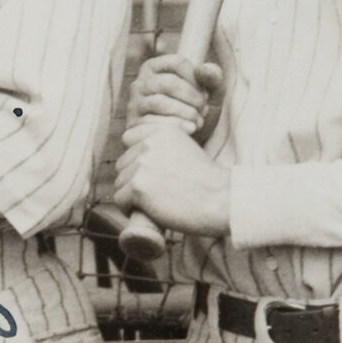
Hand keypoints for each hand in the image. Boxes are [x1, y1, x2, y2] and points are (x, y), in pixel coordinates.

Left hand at [113, 118, 231, 237]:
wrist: (222, 200)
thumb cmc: (207, 182)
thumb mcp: (186, 149)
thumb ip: (163, 147)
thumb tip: (136, 158)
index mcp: (162, 130)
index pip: (129, 139)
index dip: (136, 159)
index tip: (150, 173)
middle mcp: (150, 143)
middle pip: (123, 164)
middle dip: (133, 179)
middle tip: (156, 193)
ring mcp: (143, 164)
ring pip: (119, 183)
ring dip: (131, 196)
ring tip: (154, 204)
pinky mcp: (139, 186)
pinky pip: (120, 200)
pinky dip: (129, 210)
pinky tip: (146, 212)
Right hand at [126, 50, 223, 136]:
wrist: (183, 145)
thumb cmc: (195, 113)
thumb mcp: (210, 95)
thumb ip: (213, 78)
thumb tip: (204, 69)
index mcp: (155, 68)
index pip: (178, 63)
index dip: (196, 78)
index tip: (205, 93)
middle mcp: (140, 83)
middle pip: (168, 82)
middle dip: (192, 97)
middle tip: (204, 109)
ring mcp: (134, 105)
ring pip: (159, 102)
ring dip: (186, 112)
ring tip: (199, 121)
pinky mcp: (134, 125)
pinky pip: (153, 122)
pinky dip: (176, 125)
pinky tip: (191, 129)